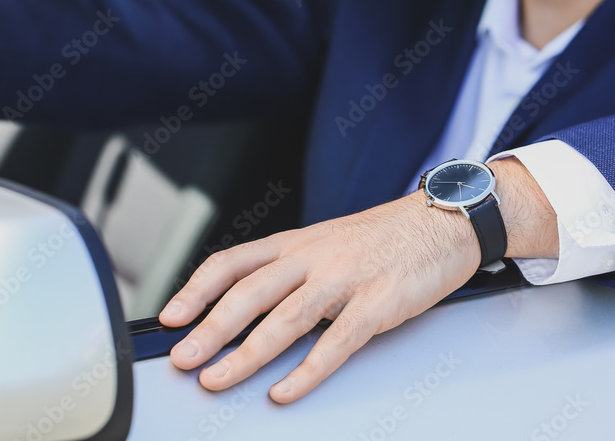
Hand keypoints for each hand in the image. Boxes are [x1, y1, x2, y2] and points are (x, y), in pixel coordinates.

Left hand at [158, 157, 556, 402]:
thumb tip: (247, 305)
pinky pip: (335, 342)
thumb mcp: (327, 243)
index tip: (171, 316)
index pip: (234, 261)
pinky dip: (306, 371)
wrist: (442, 223)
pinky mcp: (377, 304)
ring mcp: (345, 280)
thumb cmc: (384, 238)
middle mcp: (314, 257)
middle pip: (250, 293)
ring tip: (217, 379)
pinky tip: (284, 391)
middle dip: (210, 328)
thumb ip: (290, 270)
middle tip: (182, 358)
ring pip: (284, 319)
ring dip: (245, 353)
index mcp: (297, 242)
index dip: (197, 288)